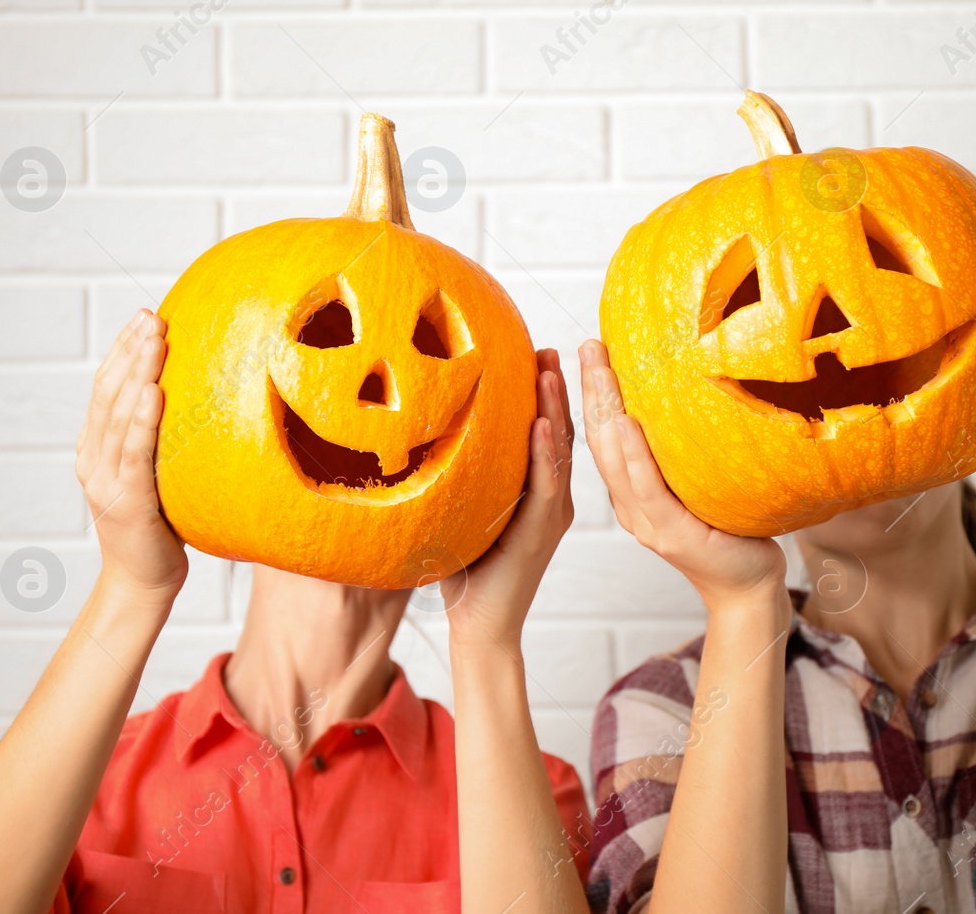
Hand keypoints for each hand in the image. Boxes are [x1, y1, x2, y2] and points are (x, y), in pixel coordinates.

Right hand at [75, 310, 187, 603]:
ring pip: (118, 416)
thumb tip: (195, 395)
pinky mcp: (127, 502)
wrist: (144, 581)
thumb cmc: (160, 524)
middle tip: (151, 316)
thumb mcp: (157, 471)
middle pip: (108, 393)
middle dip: (130, 350)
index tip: (143, 316)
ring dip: (136, 372)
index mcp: (96, 448)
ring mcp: (106, 481)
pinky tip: (153, 393)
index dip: (122, 350)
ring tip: (153, 340)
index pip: (105, 387)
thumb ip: (160, 437)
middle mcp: (93, 459)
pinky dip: (141, 421)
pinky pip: (134, 454)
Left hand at [445, 349, 575, 651]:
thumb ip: (457, 478)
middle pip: (559, 432)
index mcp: (537, 492)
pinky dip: (544, 453)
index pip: (545, 432)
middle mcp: (552, 498)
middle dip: (555, 389)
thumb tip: (417, 437)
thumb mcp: (461, 513)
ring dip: (554, 408)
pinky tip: (540, 424)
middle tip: (551, 348)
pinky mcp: (541, 532)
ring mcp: (551, 514)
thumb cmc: (467, 573)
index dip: (544, 394)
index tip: (537, 354)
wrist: (480, 626)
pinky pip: (547, 485)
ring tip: (548, 369)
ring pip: (558, 451)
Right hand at [578, 340, 786, 614]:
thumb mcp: (700, 484)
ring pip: (615, 460)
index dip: (593, 395)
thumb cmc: (731, 533)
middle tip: (586, 345)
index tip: (589, 351)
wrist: (748, 588)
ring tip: (598, 369)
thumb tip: (695, 395)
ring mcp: (649, 523)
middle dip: (590, 391)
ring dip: (605, 410)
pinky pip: (648, 489)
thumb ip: (685, 453)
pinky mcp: (673, 534)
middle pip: (601, 441)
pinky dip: (634, 455)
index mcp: (633, 494)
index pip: (605, 437)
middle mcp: (632, 507)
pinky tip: (625, 424)